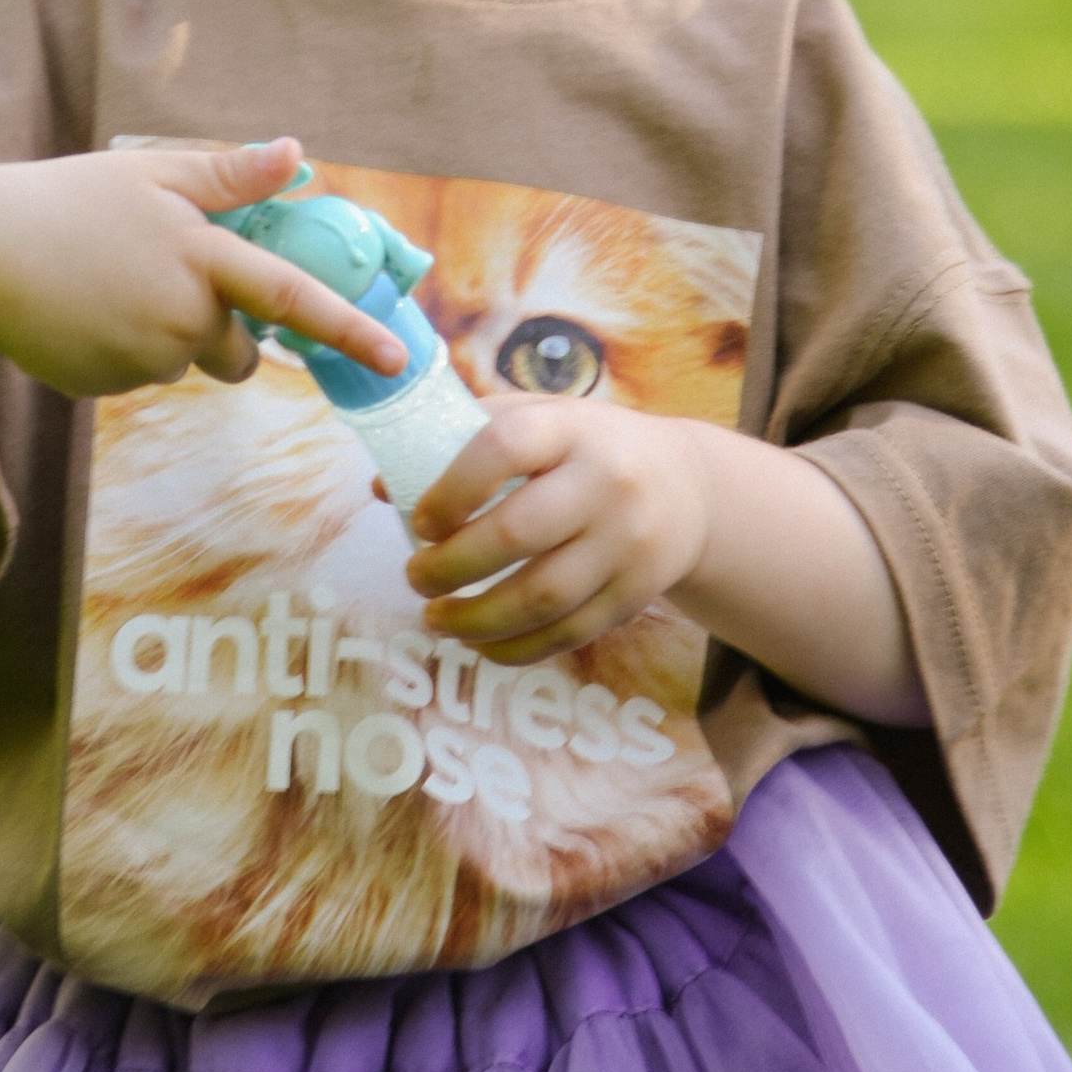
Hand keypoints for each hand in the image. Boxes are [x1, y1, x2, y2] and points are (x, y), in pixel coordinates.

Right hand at [0, 136, 411, 400]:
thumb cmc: (68, 201)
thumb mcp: (150, 173)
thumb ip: (229, 175)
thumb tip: (297, 153)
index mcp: (200, 254)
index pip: (291, 296)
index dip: (348, 328)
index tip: (397, 360)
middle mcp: (181, 313)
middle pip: (238, 349)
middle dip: (218, 331)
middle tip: (153, 280)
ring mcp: (145, 357)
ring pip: (183, 360)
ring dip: (159, 334)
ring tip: (100, 287)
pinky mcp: (111, 386)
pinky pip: (140, 374)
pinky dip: (120, 350)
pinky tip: (79, 315)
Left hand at [402, 399, 713, 662]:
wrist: (687, 487)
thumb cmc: (586, 449)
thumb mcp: (541, 422)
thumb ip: (464, 442)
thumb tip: (384, 487)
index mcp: (572, 428)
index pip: (505, 447)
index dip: (452, 487)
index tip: (419, 520)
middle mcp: (606, 482)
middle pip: (518, 532)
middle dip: (450, 566)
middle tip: (414, 578)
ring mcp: (626, 543)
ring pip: (541, 597)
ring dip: (475, 619)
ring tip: (435, 618)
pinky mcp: (635, 595)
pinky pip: (567, 634)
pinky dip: (514, 649)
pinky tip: (479, 644)